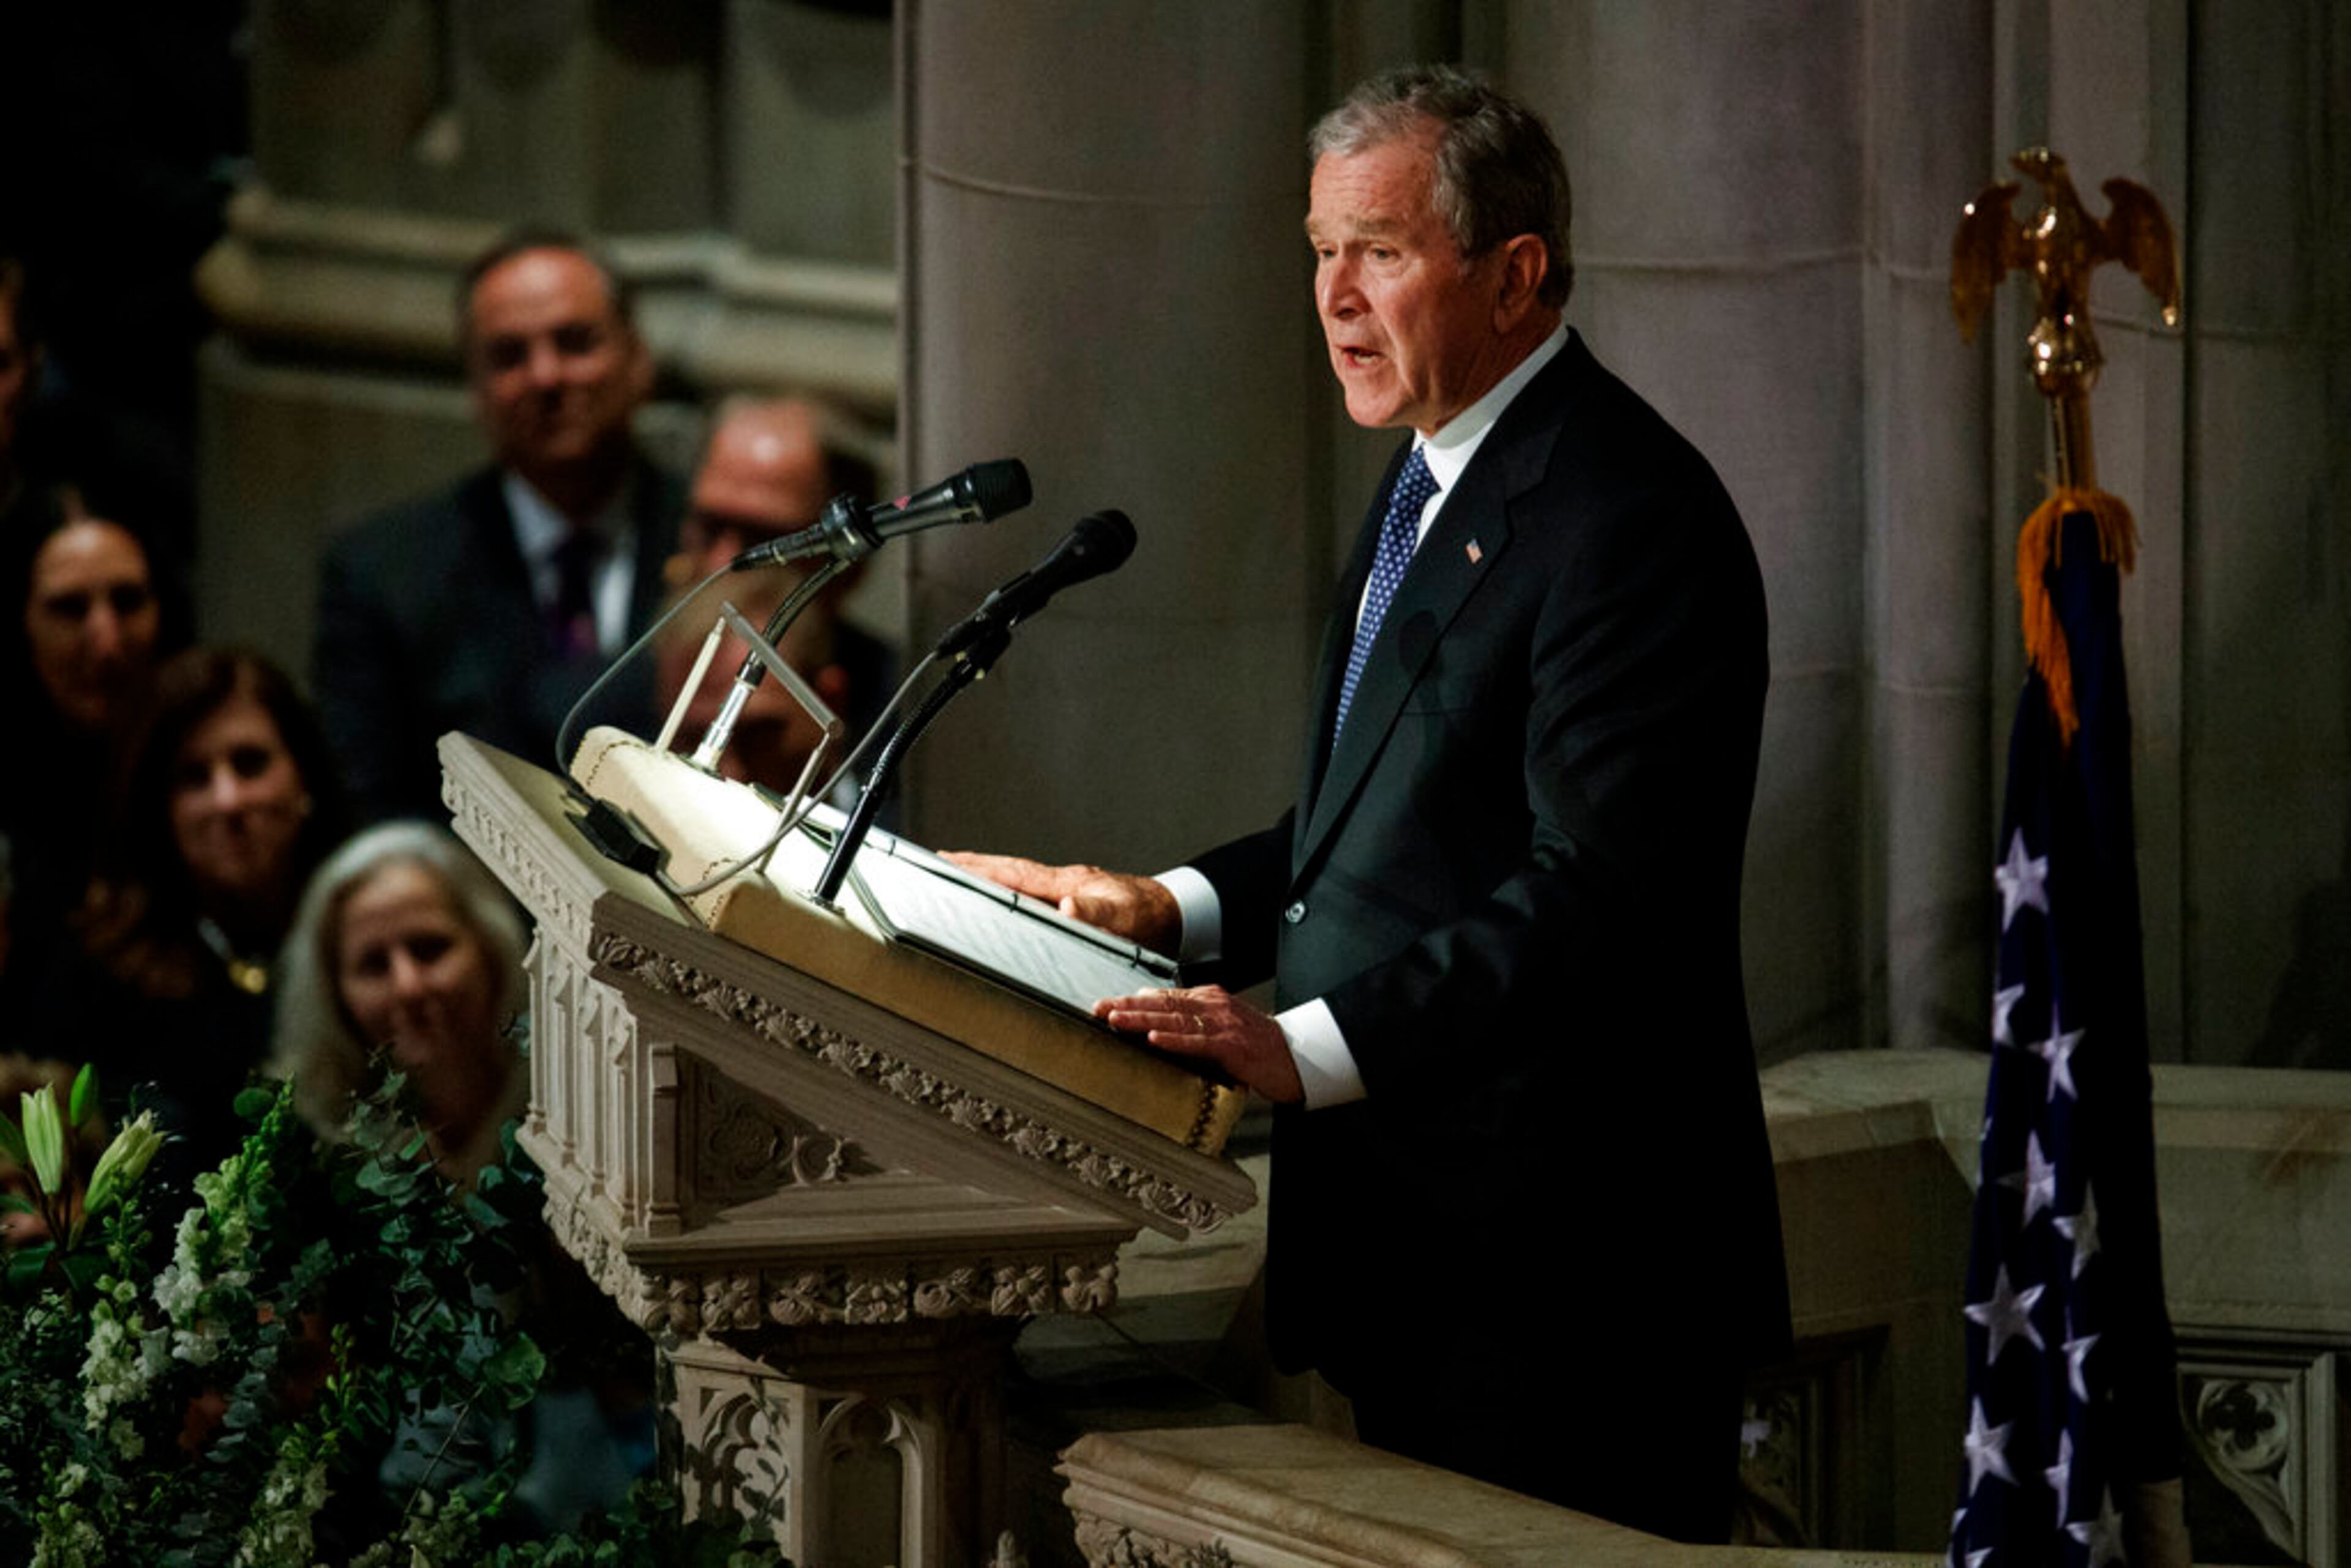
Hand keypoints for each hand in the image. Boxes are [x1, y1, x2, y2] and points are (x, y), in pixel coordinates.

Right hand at [941, 851, 1180, 955]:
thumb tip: (1066, 907)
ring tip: (960, 876)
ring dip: (989, 878)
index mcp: (1068, 883)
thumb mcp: (1126, 919)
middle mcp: (1064, 883)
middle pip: (1009, 872)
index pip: (1015, 874)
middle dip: (973, 867)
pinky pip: (1033, 894)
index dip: (980, 868)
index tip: (948, 861)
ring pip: (1020, 881)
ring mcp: (1069, 891)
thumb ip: (1097, 914)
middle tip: (939, 863)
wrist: (1179, 914)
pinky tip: (1004, 900)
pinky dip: (1010, 892)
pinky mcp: (1076, 903)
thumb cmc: (1153, 919)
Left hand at [1095, 985, 1303, 1104]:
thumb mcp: (1221, 1025)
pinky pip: (1198, 1042)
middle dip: (1128, 1006)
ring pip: (1176, 1019)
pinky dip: (1175, 1040)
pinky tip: (1155, 1039)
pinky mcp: (1233, 1046)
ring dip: (1143, 1019)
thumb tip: (1152, 1012)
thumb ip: (1190, 1018)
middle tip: (1099, 1008)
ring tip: (1117, 1019)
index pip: (1164, 996)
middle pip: (1164, 1003)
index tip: (1105, 1003)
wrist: (1298, 1057)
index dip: (1132, 999)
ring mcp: (1224, 1025)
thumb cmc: (1258, 1045)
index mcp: (1210, 999)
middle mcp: (1214, 1006)